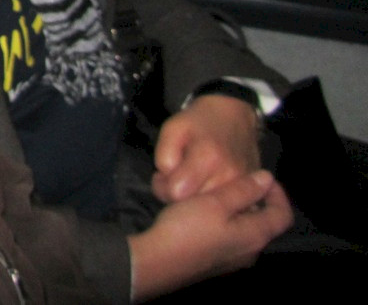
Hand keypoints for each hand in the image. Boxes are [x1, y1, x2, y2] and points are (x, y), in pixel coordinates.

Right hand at [129, 170, 291, 301]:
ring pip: (245, 232)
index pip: (283, 215)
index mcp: (256, 235)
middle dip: (255, 202)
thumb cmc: (188, 228)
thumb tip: (266, 178)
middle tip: (235, 182)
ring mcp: (233, 262)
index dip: (278, 193)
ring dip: (237, 213)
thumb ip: (243, 190)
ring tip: (215, 196)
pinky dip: (225, 224)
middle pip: (265, 224)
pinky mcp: (216, 265)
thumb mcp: (215, 202)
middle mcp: (250, 252)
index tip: (262, 177)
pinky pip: (230, 240)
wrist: (157, 262)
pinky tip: (202, 216)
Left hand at [152, 94, 259, 202]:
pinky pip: (227, 208)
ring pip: (209, 210)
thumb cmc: (198, 121)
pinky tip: (208, 187)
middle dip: (179, 195)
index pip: (177, 193)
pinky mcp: (252, 191)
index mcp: (207, 158)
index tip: (164, 176)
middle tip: (178, 177)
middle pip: (193, 205)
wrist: (234, 115)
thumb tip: (168, 181)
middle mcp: (228, 177)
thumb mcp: (172, 129)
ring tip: (193, 181)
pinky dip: (213, 202)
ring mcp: (242, 187)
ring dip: (196, 199)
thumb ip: (164, 157)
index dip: (163, 187)